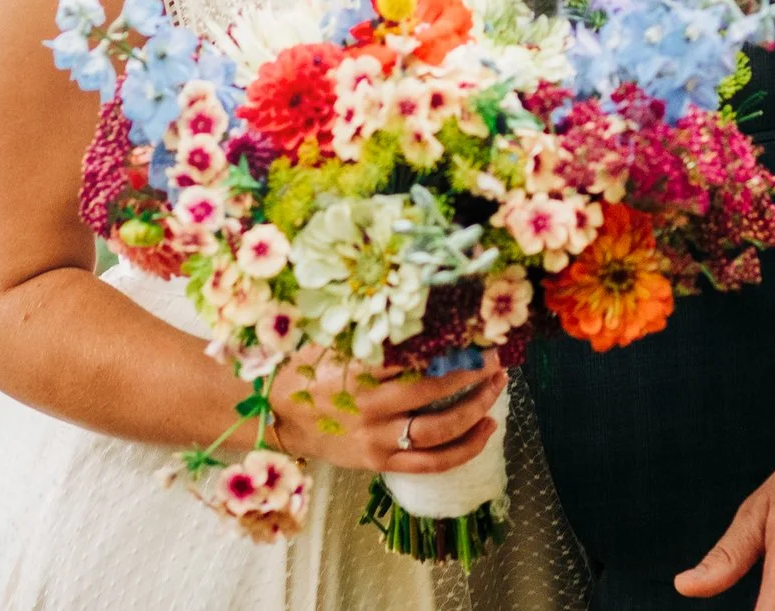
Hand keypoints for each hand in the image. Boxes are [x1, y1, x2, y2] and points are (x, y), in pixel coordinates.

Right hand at [267, 349, 507, 476]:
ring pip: (439, 430)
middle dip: (470, 373)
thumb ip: (369, 332)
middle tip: (495, 357)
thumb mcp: (331, 341)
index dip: (449, 344)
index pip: (414, 355)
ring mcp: (377, 440)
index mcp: (358, 370)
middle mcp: (370, 407)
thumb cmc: (306, 370)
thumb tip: (417, 311)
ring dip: (475, 408)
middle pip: (433, 391)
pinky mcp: (381, 463)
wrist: (278, 417)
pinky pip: (431, 463)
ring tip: (497, 388)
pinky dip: (464, 449)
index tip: (475, 331)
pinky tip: (487, 429)